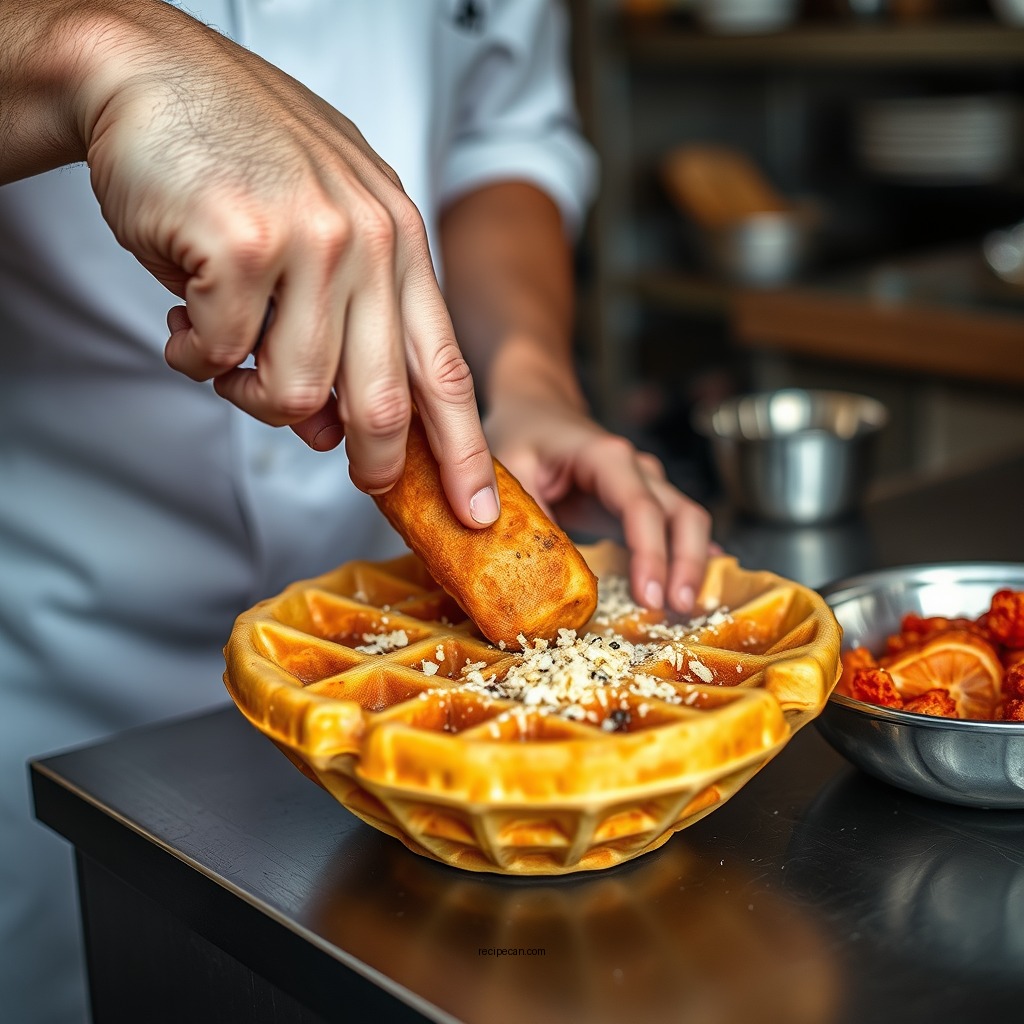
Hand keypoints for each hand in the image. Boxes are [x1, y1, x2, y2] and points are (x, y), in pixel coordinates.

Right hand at [75, 4, 497, 524]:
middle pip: (386, 401)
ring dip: (254, 396)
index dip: (464, 449)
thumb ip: (340, 329)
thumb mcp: (321, 236)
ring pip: (299, 393)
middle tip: (363, 478)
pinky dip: (195, 357)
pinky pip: (224, 358)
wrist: (152, 71)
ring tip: (226, 350)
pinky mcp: (246, 248)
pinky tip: (186, 316)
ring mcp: (313, 243)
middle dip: (377, 461)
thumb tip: (329, 432)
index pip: (445, 366)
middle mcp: (371, 242)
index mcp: (400, 242)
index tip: (477, 509)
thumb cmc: (241, 159)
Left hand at [484, 401, 714, 614]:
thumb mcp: (511, 468)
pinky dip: (686, 561)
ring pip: (687, 525)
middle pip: (683, 516)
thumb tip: (533, 572)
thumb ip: (524, 513)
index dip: (650, 554)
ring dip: (691, 568)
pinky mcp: (642, 506)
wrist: (536, 410)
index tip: (648, 596)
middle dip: (686, 566)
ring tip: (682, 612)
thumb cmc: (523, 433)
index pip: (640, 507)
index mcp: (606, 457)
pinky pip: (676, 532)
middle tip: (675, 611)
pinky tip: (692, 592)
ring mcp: (646, 487)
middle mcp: (637, 470)